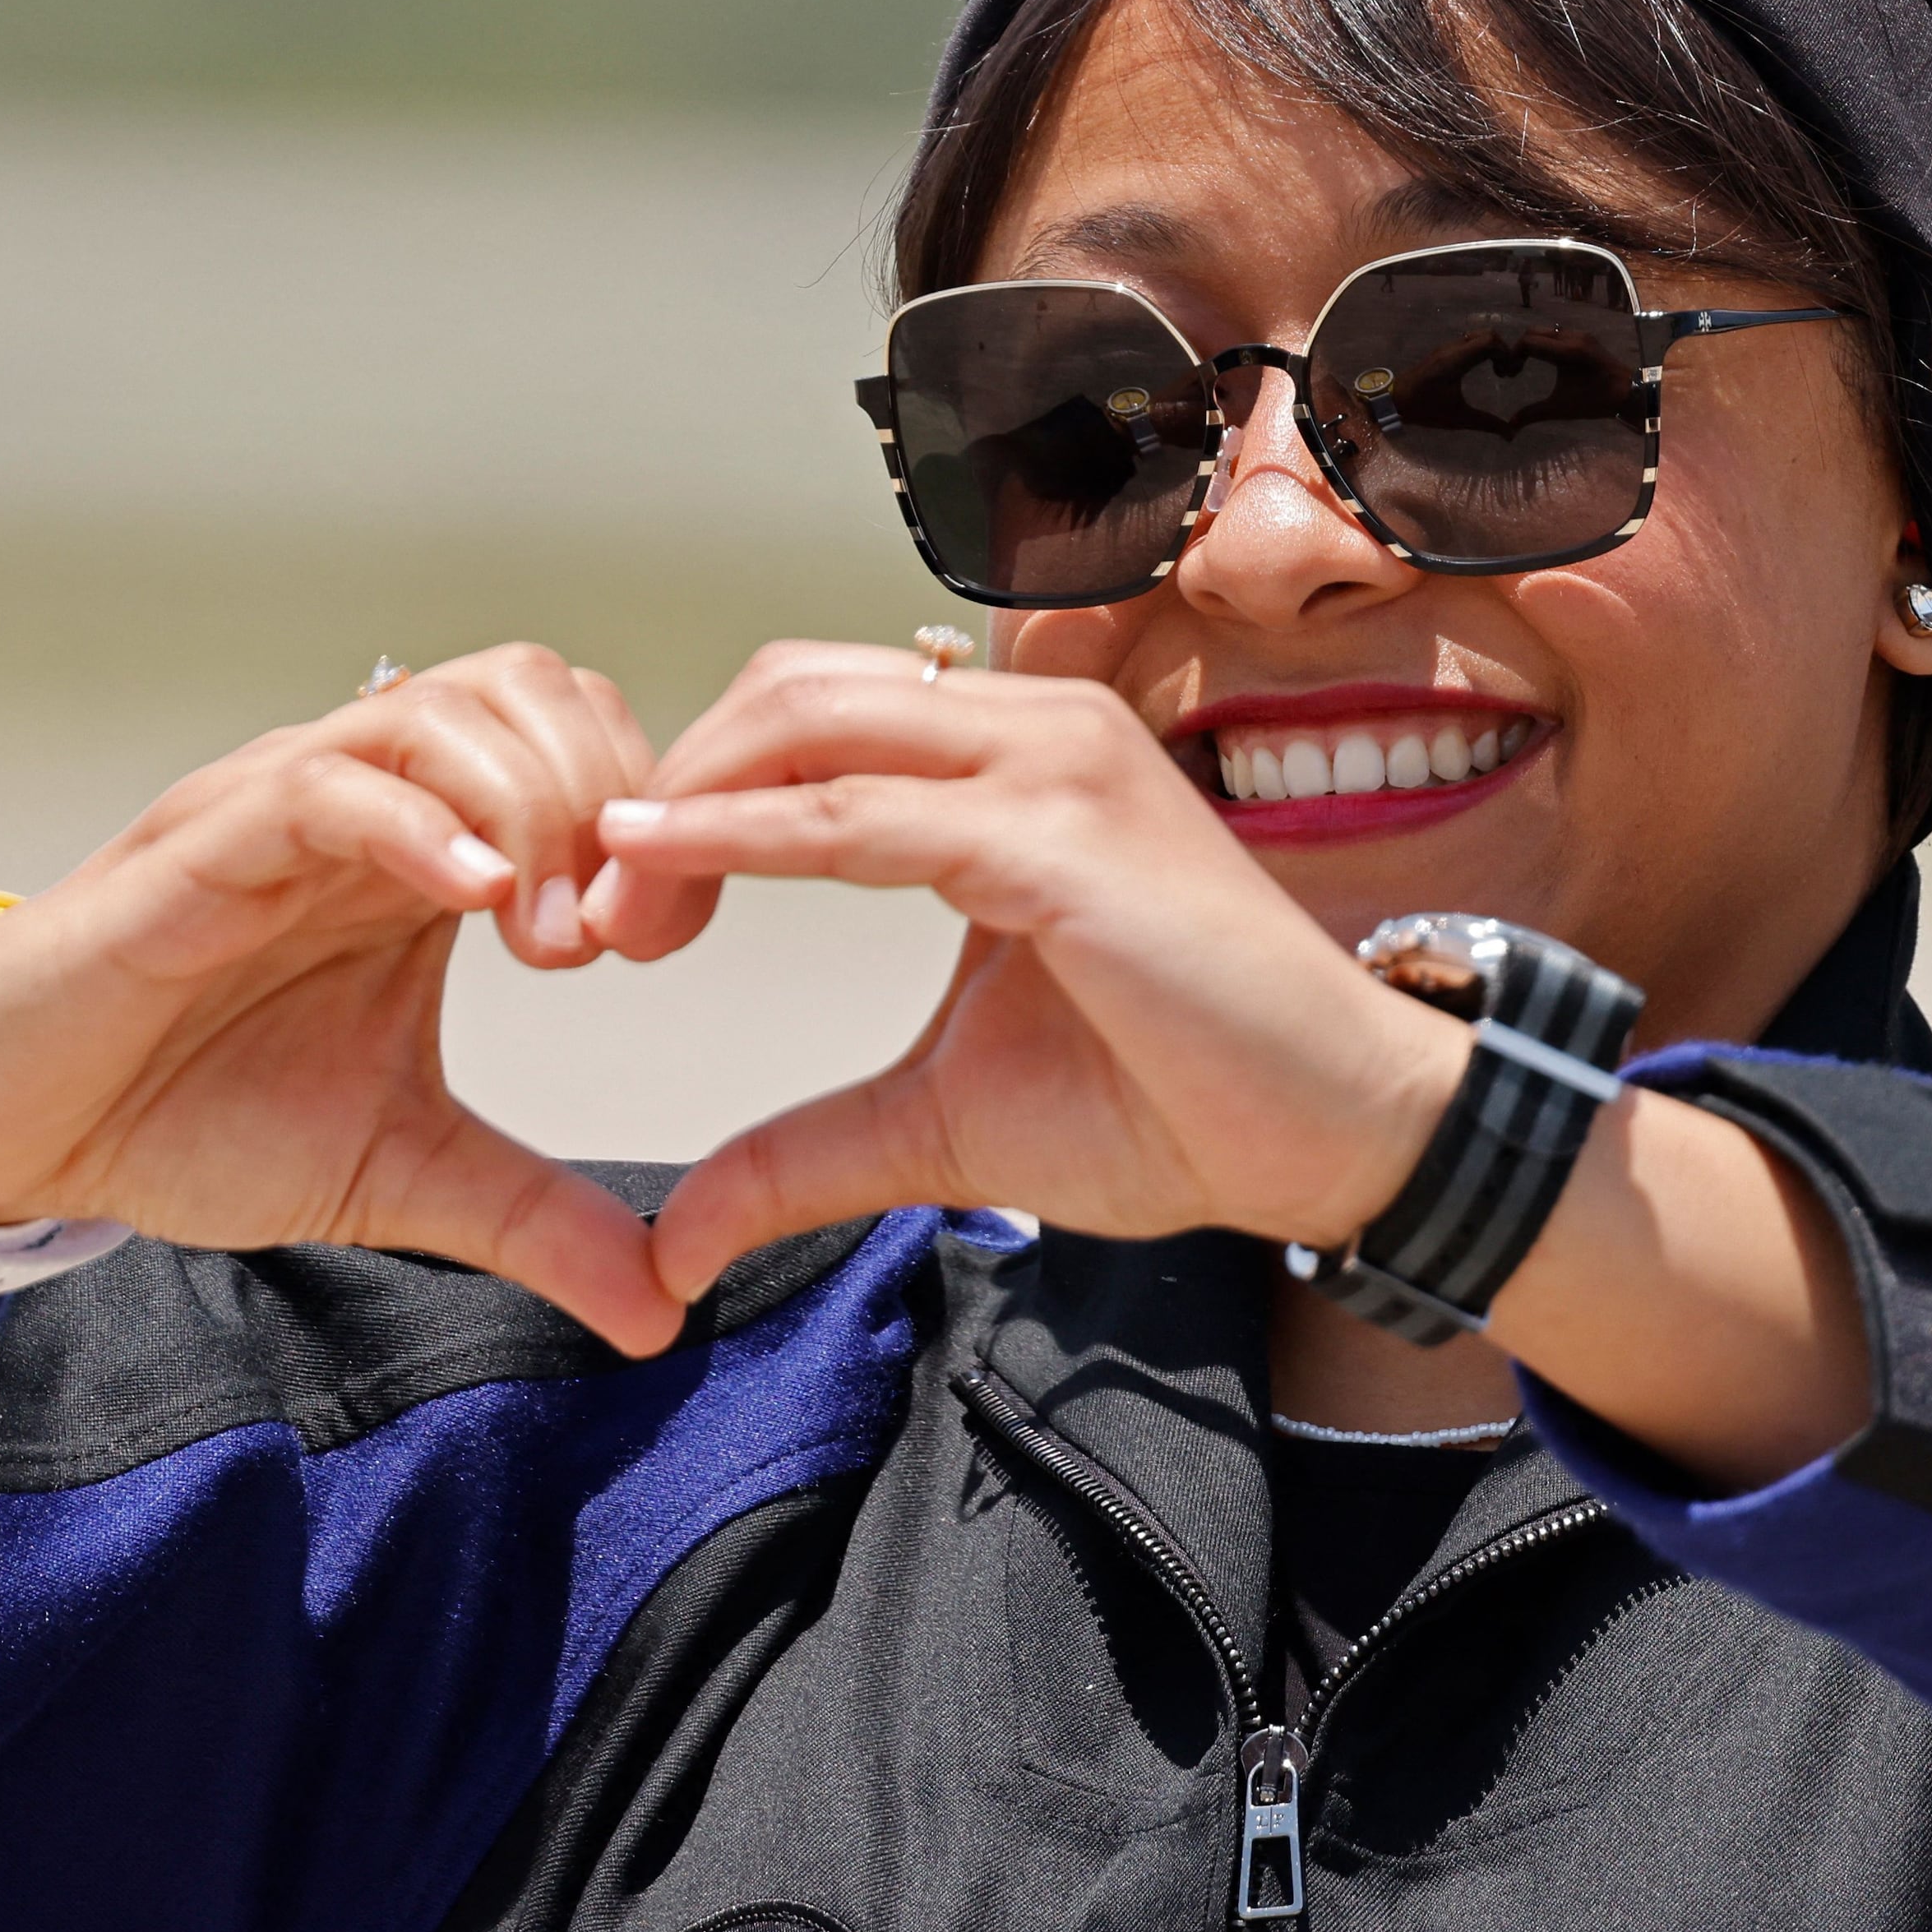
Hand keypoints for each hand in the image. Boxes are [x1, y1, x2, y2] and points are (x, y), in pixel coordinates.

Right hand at [0, 644, 706, 1357]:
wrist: (13, 1139)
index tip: (666, 947)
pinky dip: (419, 822)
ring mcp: (280, 808)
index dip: (650, 828)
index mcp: (428, 855)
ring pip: (442, 706)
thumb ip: (537, 1224)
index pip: (581, 750)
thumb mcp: (402, 1181)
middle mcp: (367, 804)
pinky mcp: (199, 843)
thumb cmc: (184, 1113)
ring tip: (551, 937)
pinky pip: (326, 782)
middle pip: (535, 689)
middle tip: (619, 942)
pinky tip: (478, 901)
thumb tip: (666, 1309)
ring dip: (533, 805)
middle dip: (611, 799)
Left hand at [586, 642, 1461, 1294]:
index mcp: (1014, 763)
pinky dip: (745, 835)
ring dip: (686, 804)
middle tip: (595, 909)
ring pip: (810, 719)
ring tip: (611, 907)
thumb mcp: (942, 1127)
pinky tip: (665, 874)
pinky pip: (864, 813)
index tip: (618, 904)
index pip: (810, 716)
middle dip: (669, 784)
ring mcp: (1056, 767)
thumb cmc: (1176, 1104)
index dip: (694, 792)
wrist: (1336, 1138)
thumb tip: (677, 1239)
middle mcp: (1036, 729)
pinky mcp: (1063, 837)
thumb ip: (806, 1154)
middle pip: (789, 692)